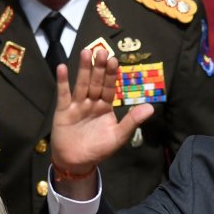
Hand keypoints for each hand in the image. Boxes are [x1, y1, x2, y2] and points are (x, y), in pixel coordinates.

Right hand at [51, 47, 153, 178]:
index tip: (115, 60)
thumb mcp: (118, 136)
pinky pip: (63, 94)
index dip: (112, 75)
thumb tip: (151, 107)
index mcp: (106, 107)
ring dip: (83, 69)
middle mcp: (92, 102)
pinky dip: (62, 81)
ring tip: (86, 52)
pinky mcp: (63, 110)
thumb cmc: (99, 149)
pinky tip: (62, 67)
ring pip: (81, 84)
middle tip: (101, 51)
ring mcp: (77, 105)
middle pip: (96, 82)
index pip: (110, 88)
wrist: (76, 162)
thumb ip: (132, 121)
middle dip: (99, 67)